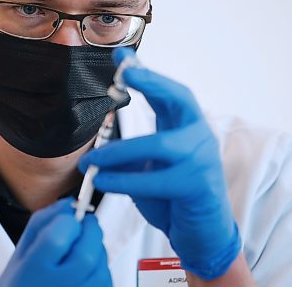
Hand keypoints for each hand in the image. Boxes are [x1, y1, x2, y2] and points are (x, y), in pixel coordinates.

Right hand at [0, 198, 111, 286]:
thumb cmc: (22, 283)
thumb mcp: (21, 252)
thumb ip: (43, 222)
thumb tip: (70, 204)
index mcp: (31, 273)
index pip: (56, 239)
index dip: (68, 222)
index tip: (68, 218)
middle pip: (86, 255)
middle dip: (91, 231)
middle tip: (86, 224)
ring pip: (101, 268)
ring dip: (98, 249)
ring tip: (83, 248)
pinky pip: (106, 281)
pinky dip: (101, 267)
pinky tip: (87, 267)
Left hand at [79, 48, 241, 280]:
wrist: (202, 233)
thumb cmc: (172, 196)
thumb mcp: (149, 167)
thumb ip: (132, 150)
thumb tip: (100, 143)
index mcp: (185, 128)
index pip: (168, 93)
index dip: (146, 74)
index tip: (122, 58)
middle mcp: (198, 137)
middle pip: (181, 99)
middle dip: (153, 82)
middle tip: (126, 74)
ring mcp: (202, 160)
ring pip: (158, 145)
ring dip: (118, 152)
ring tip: (89, 163)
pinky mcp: (198, 187)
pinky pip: (156, 180)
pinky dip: (124, 180)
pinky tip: (102, 181)